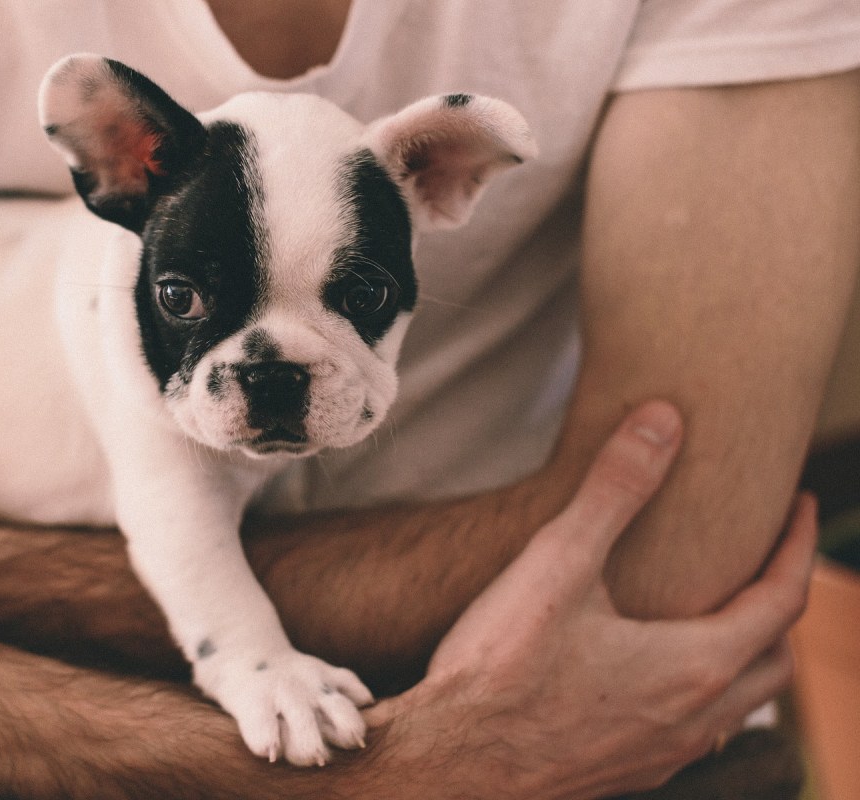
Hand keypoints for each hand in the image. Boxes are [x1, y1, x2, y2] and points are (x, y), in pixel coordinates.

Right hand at [351, 402, 813, 799]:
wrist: (450, 763)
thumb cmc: (502, 669)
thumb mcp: (557, 565)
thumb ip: (614, 491)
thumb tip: (662, 421)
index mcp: (695, 665)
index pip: (782, 598)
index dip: (799, 545)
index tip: (801, 505)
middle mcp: (695, 718)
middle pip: (773, 660)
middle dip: (778, 605)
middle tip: (763, 561)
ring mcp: (662, 755)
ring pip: (736, 707)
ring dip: (742, 657)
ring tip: (712, 617)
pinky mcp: (624, 775)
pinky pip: (692, 735)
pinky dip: (699, 697)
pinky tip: (652, 681)